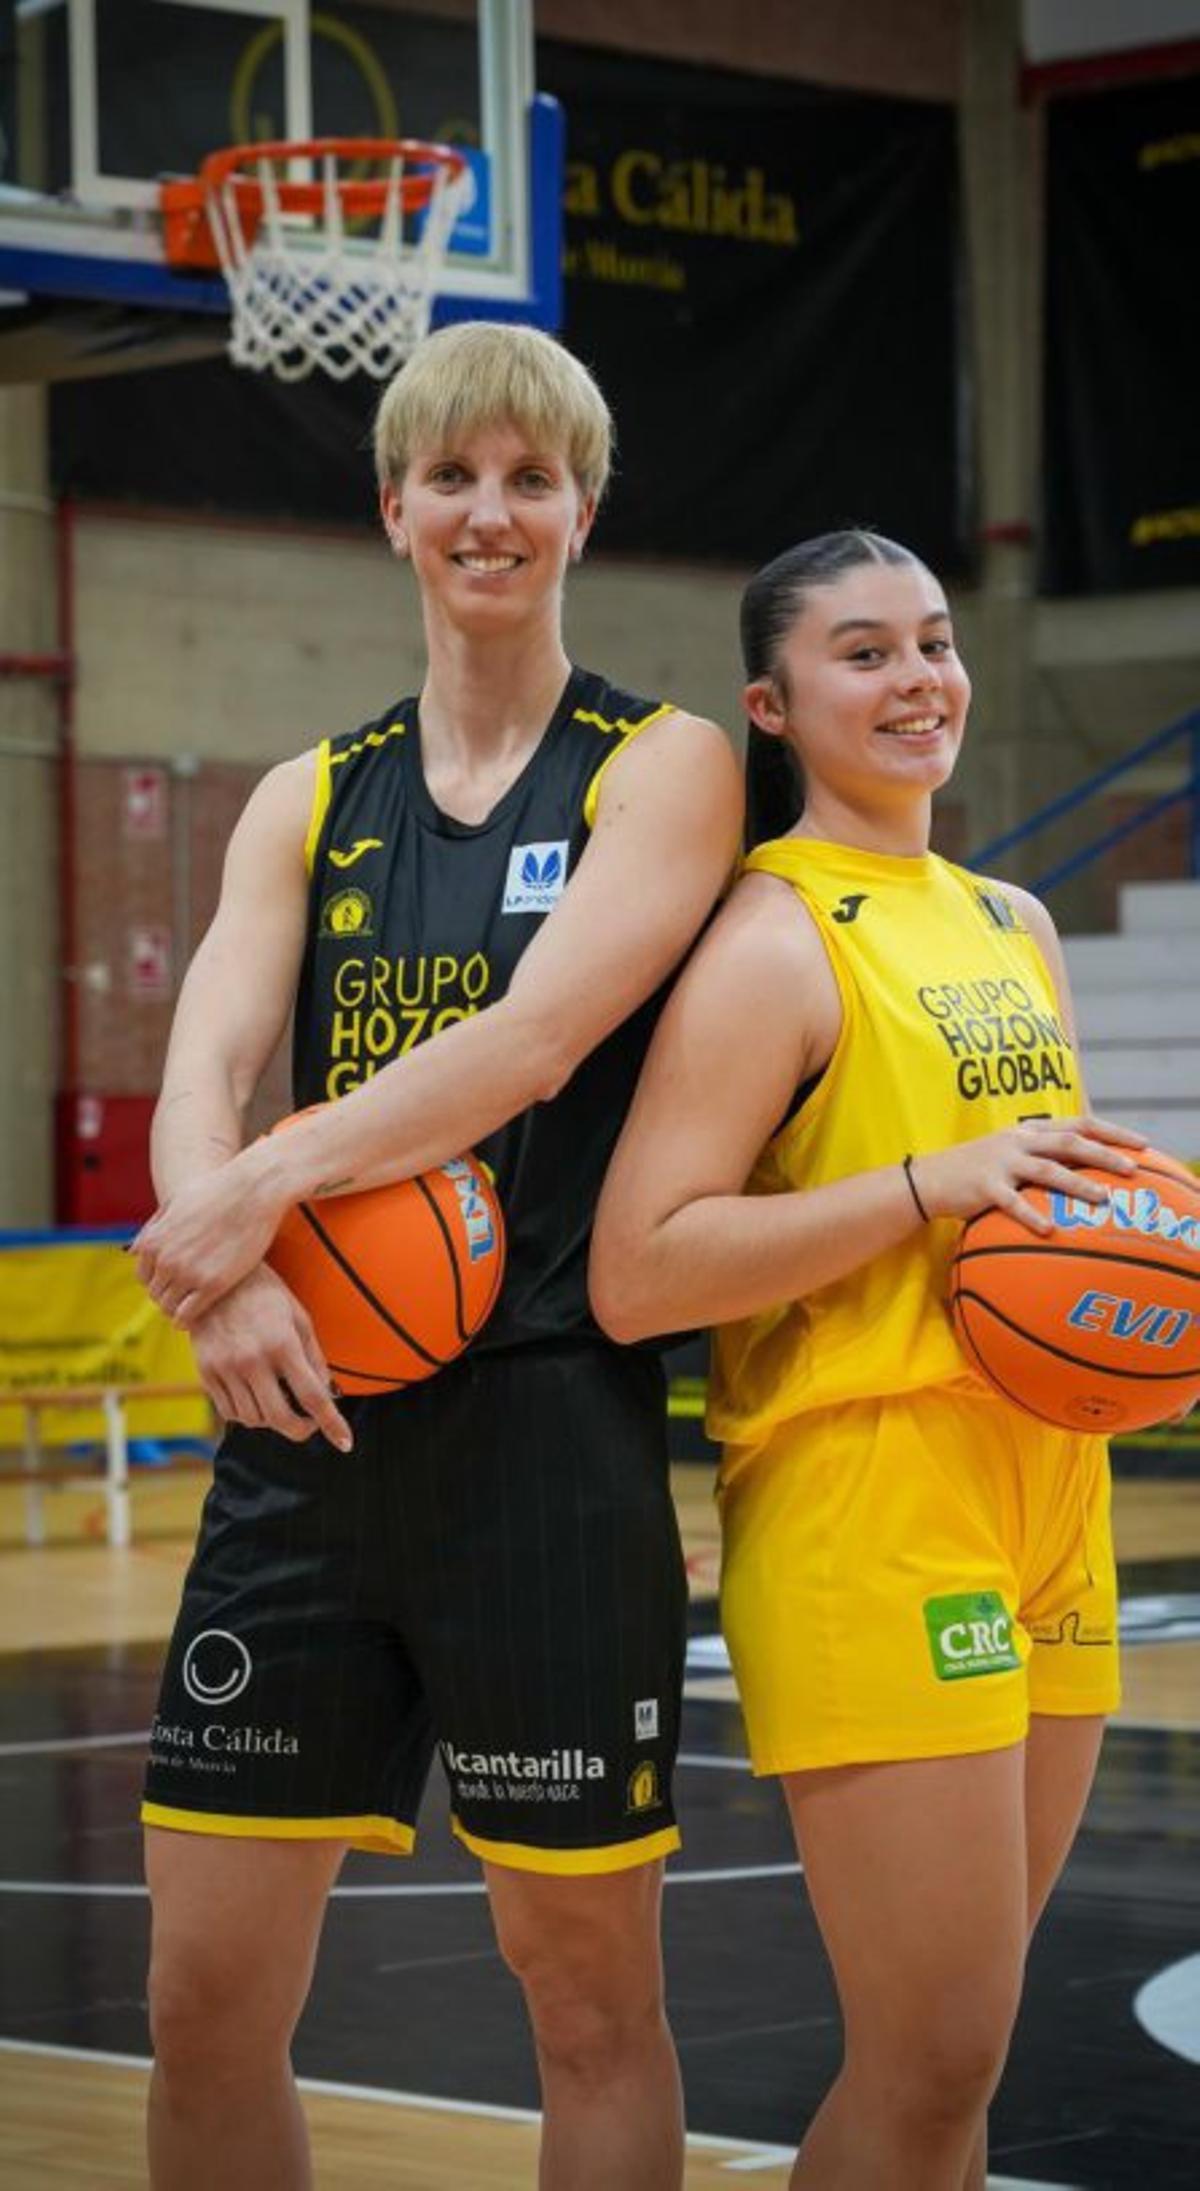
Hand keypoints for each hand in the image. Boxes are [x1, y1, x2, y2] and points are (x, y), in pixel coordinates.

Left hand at [134, 1144, 283, 1324]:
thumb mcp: (175, 1204)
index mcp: (153, 1241)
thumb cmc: (217, 1192)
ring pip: (168, 1307)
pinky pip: (188, 1315)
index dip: (159, 1280)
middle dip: (169, 1295)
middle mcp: (165, 1260)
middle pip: (156, 1293)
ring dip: (177, 1309)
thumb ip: (153, 1228)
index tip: (175, 1281)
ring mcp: (188, 1274)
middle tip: (187, 1295)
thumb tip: (134, 1250)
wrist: (252, 1191)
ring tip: (193, 1306)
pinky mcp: (213, 1285)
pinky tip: (197, 1316)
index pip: (144, 1277)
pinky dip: (188, 1319)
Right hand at [189, 1264, 351, 1450]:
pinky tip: (256, 1397)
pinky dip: (247, 1414)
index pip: (313, 1396)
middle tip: (309, 1424)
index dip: (332, 1424)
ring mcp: (226, 1368)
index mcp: (282, 1344)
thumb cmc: (265, 1295)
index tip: (345, 1443)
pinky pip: (230, 1411)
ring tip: (280, 1400)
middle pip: (281, 1419)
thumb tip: (328, 1394)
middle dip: (301, 1430)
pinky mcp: (206, 1372)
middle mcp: (252, 1360)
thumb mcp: (299, 1318)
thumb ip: (314, 1358)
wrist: (214, 1279)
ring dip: (272, 1420)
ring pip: (254, 1419)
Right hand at [911, 1115, 1146, 1237]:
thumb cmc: (977, 1170)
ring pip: (1047, 1169)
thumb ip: (1044, 1154)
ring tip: (1103, 1199)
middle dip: (1104, 1155)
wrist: (928, 1178)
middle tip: (1132, 1170)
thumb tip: (1088, 1167)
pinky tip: (1050, 1230)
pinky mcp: (984, 1186)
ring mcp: (1001, 1162)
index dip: (1112, 1131)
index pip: (1078, 1123)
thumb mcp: (1011, 1152)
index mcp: (1029, 1130)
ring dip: (1077, 1184)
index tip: (1142, 1144)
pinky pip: (1012, 1202)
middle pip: (1069, 1142)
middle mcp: (1018, 1141)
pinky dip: (1032, 1215)